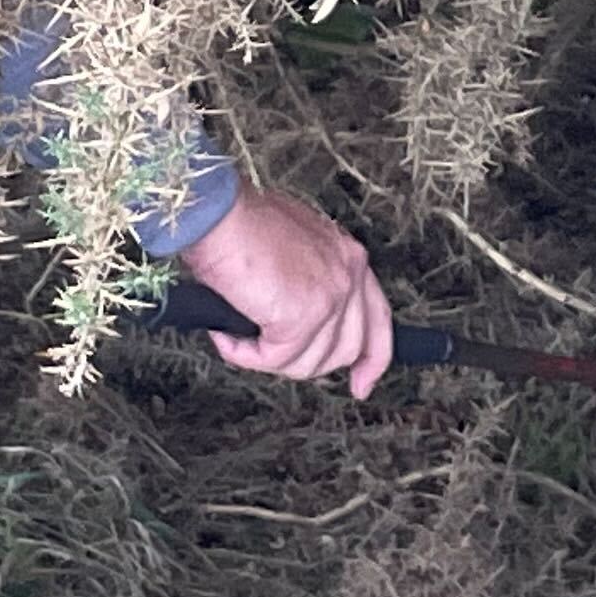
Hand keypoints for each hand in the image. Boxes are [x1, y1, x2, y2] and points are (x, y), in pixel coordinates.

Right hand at [175, 180, 395, 399]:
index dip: (372, 358)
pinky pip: (275, 359)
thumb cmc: (238, 221)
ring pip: (309, 361)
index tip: (361, 384)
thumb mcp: (291, 247)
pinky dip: (245, 355)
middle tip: (275, 360)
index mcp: (349, 257)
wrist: (218, 212)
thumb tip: (292, 319)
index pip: (377, 319)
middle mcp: (348, 276)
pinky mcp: (302, 316)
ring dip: (268, 359)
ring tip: (237, 335)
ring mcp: (330, 297)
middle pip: (348, 348)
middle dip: (310, 364)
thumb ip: (306, 280)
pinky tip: (226, 336)